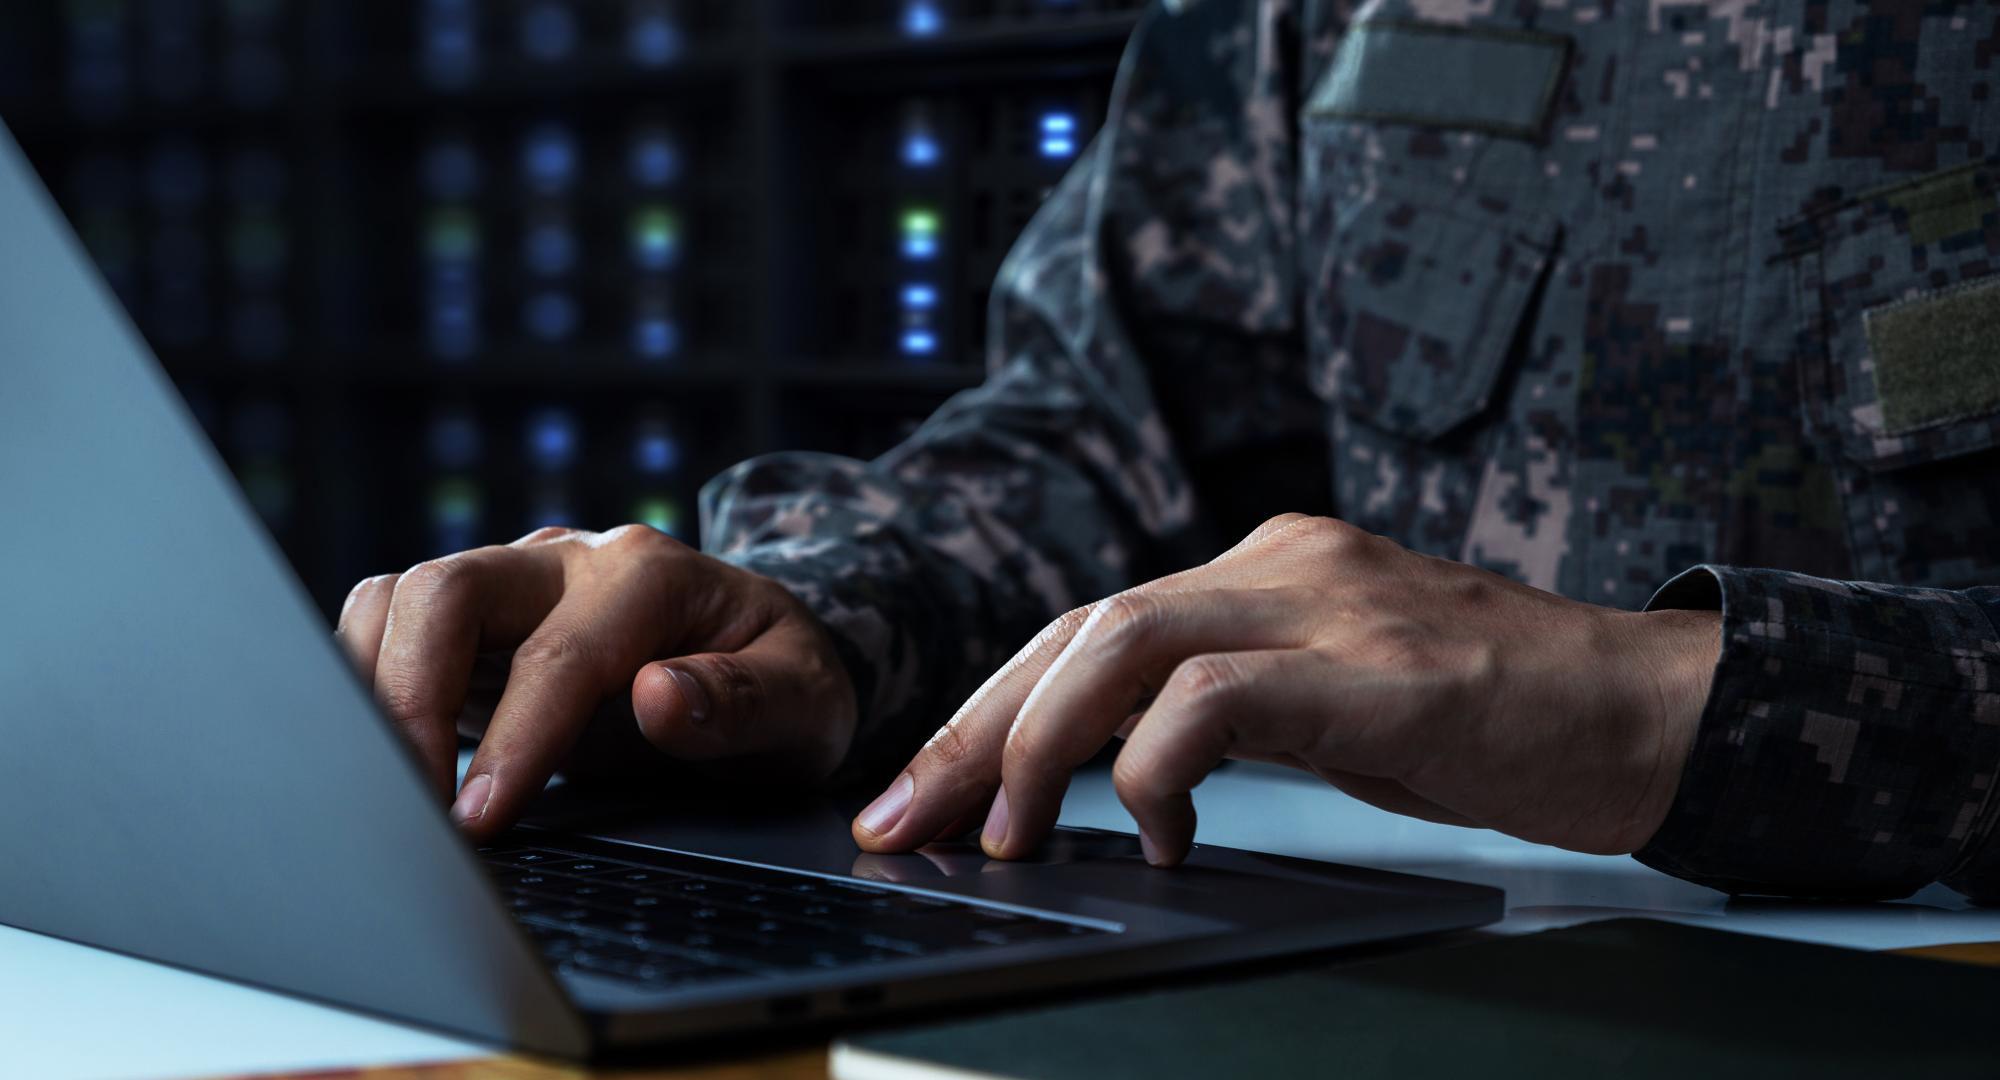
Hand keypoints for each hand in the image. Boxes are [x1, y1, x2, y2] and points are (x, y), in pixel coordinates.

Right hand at [336, 525, 855, 838]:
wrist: (767, 662)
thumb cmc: (785, 684)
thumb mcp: (807, 704)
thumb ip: (743, 701)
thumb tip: (660, 697)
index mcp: (653, 575)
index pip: (562, 654)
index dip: (517, 739)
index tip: (481, 819)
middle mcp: (570, 562)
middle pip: (449, 590)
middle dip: (410, 696)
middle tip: (410, 804)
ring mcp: (516, 584)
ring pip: (401, 599)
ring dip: (373, 687)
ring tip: (384, 789)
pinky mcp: (478, 623)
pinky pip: (391, 628)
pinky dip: (366, 683)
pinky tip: (380, 757)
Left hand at [850, 514, 1718, 864]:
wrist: (1649, 711)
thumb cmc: (1494, 720)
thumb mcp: (1334, 700)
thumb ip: (1231, 708)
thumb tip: (1113, 773)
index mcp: (1265, 569)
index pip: (1089, 628)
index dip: (989, 707)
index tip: (922, 790)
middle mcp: (1280, 565)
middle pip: (1078, 628)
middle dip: (974, 727)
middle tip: (906, 819)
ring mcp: (1328, 604)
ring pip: (1123, 641)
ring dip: (1038, 744)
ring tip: (1008, 834)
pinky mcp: (1375, 666)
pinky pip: (1218, 695)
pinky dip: (1160, 767)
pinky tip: (1163, 832)